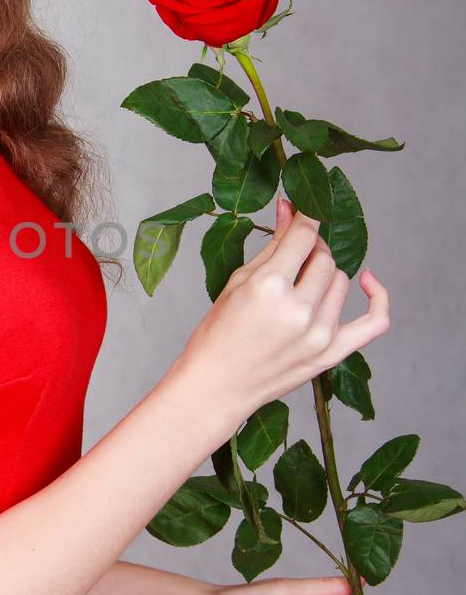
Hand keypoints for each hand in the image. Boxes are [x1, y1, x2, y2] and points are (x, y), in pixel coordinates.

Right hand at [179, 199, 389, 425]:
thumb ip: (272, 246)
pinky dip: (378, 297)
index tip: (305, 209)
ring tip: (301, 286)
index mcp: (269, 288)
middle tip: (294, 254)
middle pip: (324, 258)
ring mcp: (319, 334)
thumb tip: (289, 208)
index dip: (305, 217)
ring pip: (342, 281)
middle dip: (311, 249)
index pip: (304, 236)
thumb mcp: (238, 282)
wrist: (216, 386)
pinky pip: (376, 321)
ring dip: (325, 275)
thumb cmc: (218, 334)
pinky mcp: (332, 354)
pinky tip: (367, 281)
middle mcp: (298, 310)